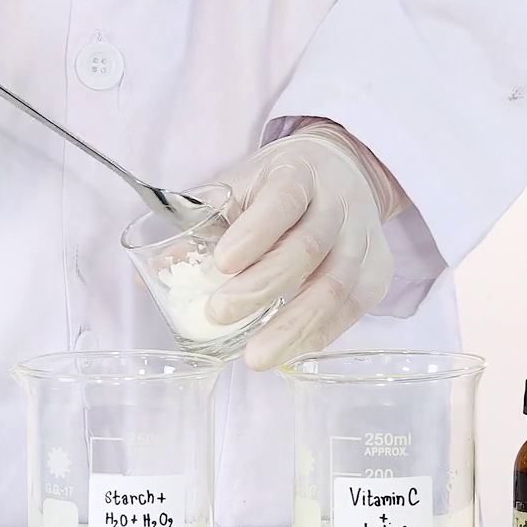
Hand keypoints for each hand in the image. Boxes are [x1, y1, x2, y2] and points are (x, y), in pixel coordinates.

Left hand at [205, 121, 407, 371]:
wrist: (344, 169)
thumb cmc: (280, 183)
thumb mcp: (240, 185)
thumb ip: (200, 226)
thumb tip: (149, 278)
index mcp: (299, 174)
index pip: (282, 200)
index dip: (254, 233)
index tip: (221, 263)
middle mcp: (338, 204)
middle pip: (307, 249)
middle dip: (261, 287)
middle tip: (219, 315)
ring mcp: (362, 239)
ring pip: (334, 286)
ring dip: (292, 326)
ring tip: (255, 358)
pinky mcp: (378, 271)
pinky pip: (352, 308)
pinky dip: (320, 333)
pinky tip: (290, 350)